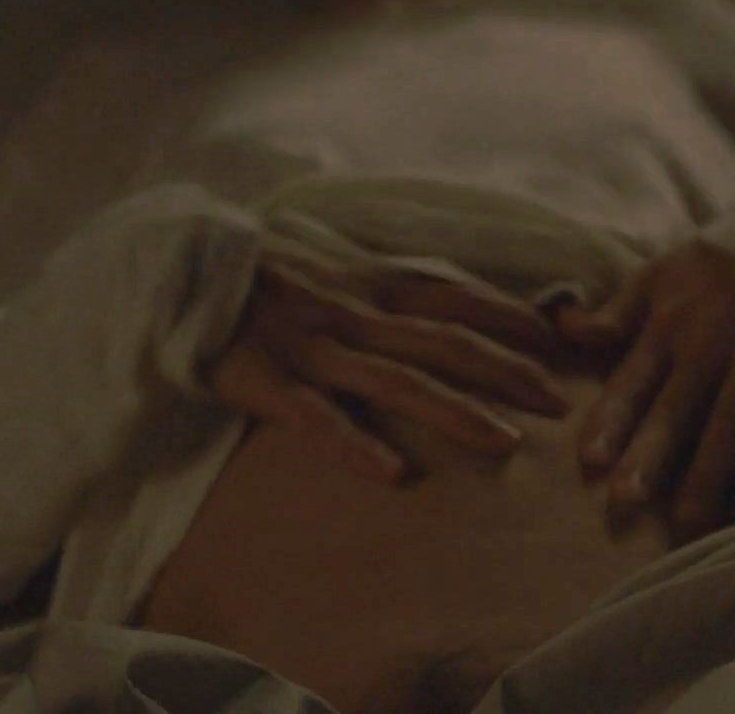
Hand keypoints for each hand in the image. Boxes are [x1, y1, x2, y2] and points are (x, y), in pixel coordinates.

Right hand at [209, 245, 568, 482]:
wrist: (173, 267)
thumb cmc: (257, 270)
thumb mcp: (330, 259)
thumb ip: (381, 279)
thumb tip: (441, 294)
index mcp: (367, 280)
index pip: (454, 294)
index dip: (509, 316)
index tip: (559, 340)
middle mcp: (351, 311)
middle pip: (445, 341)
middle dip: (508, 372)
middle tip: (560, 406)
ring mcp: (312, 347)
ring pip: (396, 381)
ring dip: (456, 412)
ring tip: (507, 446)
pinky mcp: (267, 382)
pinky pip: (316, 418)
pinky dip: (354, 445)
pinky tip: (392, 475)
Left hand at [558, 240, 734, 539]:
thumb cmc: (712, 271)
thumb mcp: (657, 277)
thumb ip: (613, 313)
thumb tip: (562, 326)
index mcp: (668, 324)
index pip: (633, 379)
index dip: (612, 419)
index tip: (591, 460)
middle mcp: (711, 343)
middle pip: (679, 407)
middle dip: (653, 453)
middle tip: (628, 500)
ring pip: (732, 422)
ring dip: (709, 473)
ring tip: (688, 520)